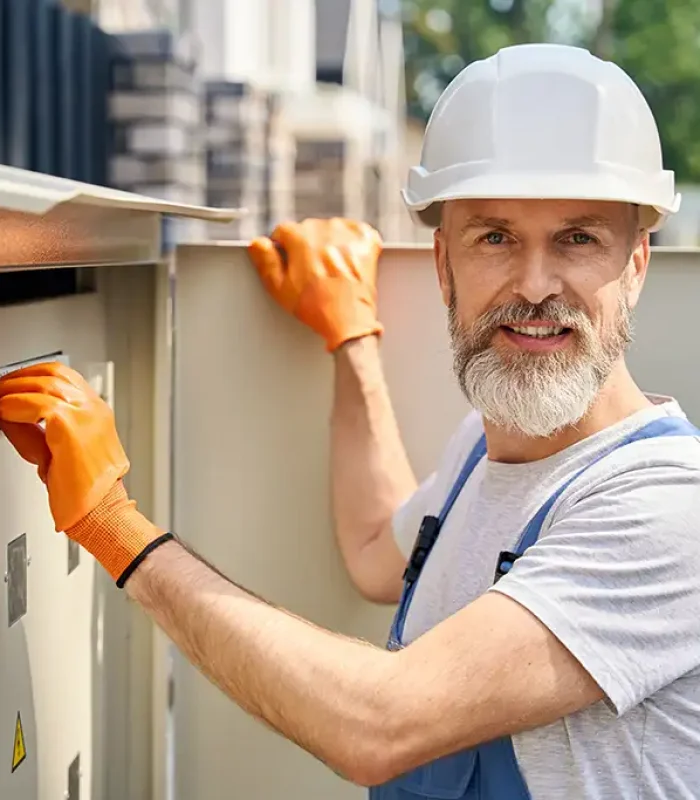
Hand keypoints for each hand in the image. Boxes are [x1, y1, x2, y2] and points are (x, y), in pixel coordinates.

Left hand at [0, 362, 164, 583]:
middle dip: (19, 377)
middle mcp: (95, 409)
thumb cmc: (84, 491)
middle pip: (54, 373)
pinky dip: (15, 406)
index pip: (64, 376)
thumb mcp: (56, 451)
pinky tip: (3, 413)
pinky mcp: (73, 428)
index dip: (33, 374)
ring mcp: (87, 416)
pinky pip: (37, 404)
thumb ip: (34, 429)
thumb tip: (7, 413)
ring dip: (13, 390)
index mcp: (96, 412)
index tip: (11, 384)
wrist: (99, 512)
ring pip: (44, 384)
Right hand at [248, 217, 383, 351]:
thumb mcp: (279, 289)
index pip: (284, 231)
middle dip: (307, 247)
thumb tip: (257, 243)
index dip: (284, 249)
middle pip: (308, 229)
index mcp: (301, 238)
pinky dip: (352, 241)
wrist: (349, 321)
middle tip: (311, 272)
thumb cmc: (316, 308)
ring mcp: (349, 234)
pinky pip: (356, 231)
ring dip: (329, 244)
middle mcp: (326, 230)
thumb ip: (266, 261)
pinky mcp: (368, 241)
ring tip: (330, 269)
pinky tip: (347, 259)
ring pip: (331, 229)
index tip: (290, 263)